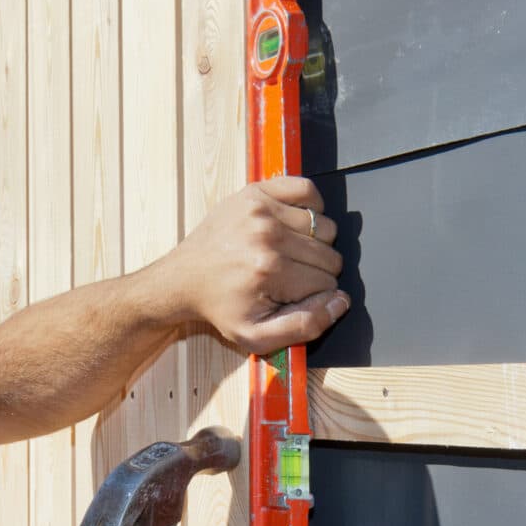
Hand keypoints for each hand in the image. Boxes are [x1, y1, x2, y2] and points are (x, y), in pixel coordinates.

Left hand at [168, 176, 349, 354]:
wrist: (184, 278)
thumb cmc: (222, 307)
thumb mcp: (258, 336)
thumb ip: (306, 326)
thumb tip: (342, 301)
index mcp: (270, 271)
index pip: (328, 282)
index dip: (316, 294)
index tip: (292, 295)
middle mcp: (267, 235)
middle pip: (329, 254)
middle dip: (317, 271)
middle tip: (289, 276)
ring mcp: (261, 208)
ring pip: (323, 225)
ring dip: (314, 242)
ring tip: (289, 252)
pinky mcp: (256, 191)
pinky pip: (307, 189)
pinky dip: (311, 206)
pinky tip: (294, 224)